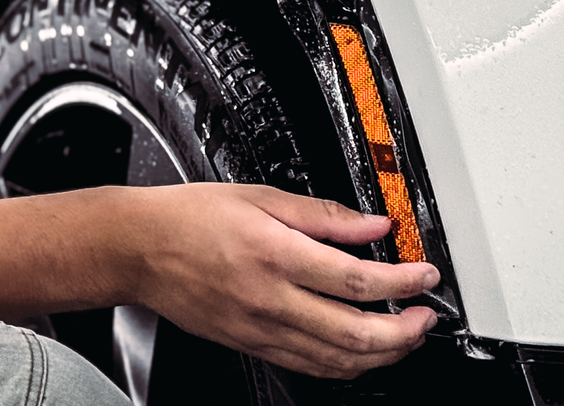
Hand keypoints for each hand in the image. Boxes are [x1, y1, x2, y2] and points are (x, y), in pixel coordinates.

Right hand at [134, 184, 439, 378]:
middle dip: (405, 330)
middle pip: (355, 332)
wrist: (138, 249)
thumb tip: (371, 223)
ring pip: (337, 360)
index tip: (424, 275)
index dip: (402, 281)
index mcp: (274, 253)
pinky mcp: (251, 345)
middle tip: (426, 315)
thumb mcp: (258, 196)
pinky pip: (310, 367)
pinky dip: (346, 365)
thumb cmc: (189, 217)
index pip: (355, 278)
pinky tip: (360, 352)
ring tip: (405, 336)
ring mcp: (260, 329)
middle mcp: (269, 298)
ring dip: (383, 354)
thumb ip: (321, 213)